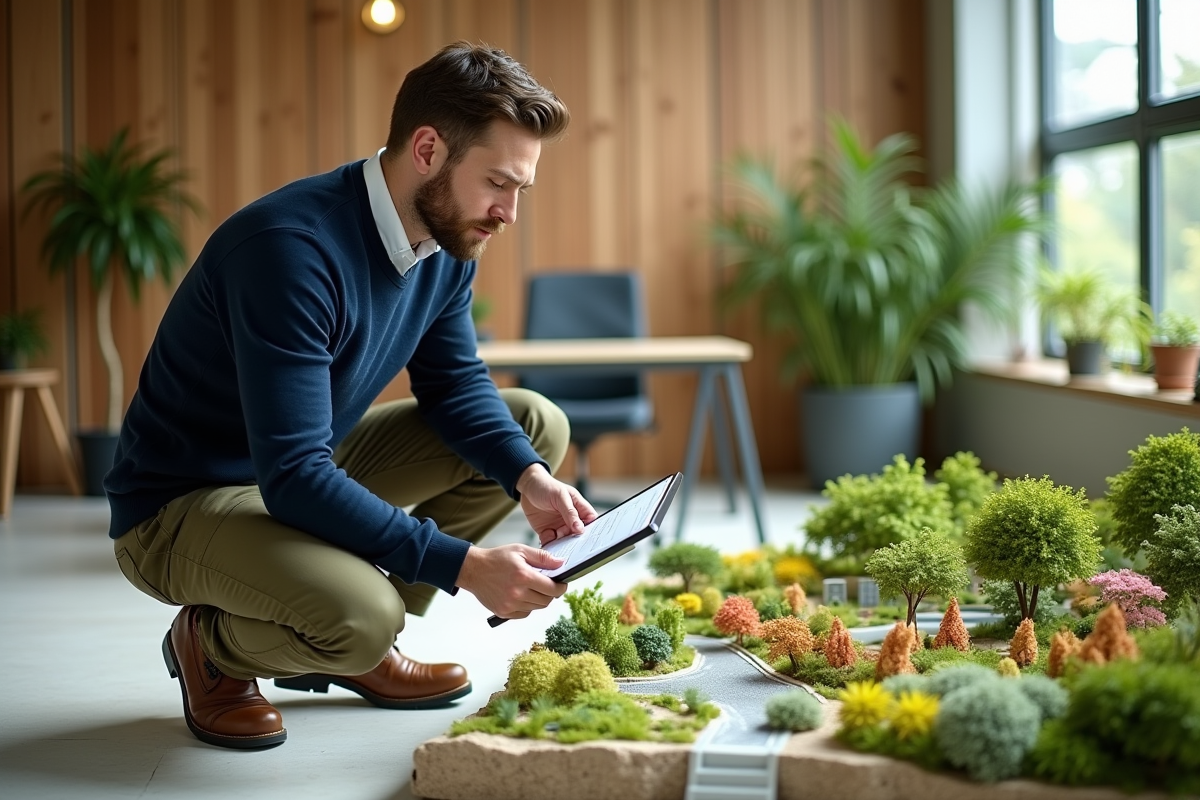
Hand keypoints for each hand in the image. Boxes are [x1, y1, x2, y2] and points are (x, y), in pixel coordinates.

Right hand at [454, 543, 568, 618]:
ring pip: (536, 608)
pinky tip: (521, 595)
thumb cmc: (496, 558)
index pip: (552, 589)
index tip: (561, 584)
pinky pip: (524, 614)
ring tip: (531, 588)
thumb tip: (561, 563)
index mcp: (524, 576)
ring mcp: (510, 605)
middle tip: (547, 585)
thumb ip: (542, 557)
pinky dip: (527, 606)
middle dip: (551, 594)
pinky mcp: (503, 612)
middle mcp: (517, 593)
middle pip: (546, 601)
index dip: (561, 587)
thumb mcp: (520, 550)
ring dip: (538, 599)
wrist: (474, 570)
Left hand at [516, 464, 598, 545]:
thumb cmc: (546, 486)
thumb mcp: (560, 496)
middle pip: (578, 535)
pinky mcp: (547, 532)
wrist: (527, 487)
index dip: (591, 530)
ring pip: (565, 541)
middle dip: (576, 541)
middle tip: (571, 545)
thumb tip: (580, 528)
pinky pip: (551, 542)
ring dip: (562, 544)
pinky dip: (550, 545)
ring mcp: (559, 526)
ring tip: (558, 544)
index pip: (591, 521)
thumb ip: (570, 512)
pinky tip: (547, 541)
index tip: (586, 537)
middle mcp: (571, 519)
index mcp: (579, 508)